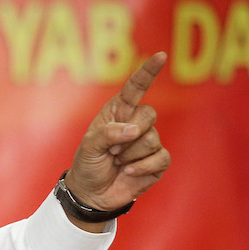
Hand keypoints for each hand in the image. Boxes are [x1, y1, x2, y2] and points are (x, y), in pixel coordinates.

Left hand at [65, 51, 170, 218]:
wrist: (91, 194)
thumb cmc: (88, 164)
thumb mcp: (89, 146)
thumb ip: (108, 133)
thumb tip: (135, 131)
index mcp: (118, 111)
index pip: (136, 87)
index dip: (148, 72)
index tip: (160, 56)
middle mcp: (136, 123)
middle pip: (149, 114)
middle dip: (128, 135)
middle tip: (112, 151)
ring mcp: (149, 142)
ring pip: (152, 138)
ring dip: (130, 154)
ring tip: (117, 162)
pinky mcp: (157, 162)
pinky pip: (161, 158)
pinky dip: (142, 167)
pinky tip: (128, 172)